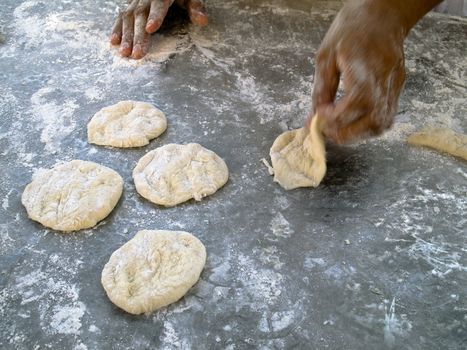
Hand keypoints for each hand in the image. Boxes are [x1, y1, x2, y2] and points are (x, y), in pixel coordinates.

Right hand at [110, 0, 207, 58]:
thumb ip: (196, 7)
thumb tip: (202, 21)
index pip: (159, 4)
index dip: (155, 16)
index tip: (150, 29)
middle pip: (140, 15)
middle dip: (138, 36)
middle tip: (137, 54)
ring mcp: (137, 1)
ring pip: (129, 17)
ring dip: (126, 36)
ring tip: (125, 54)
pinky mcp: (131, 6)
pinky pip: (122, 17)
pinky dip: (117, 29)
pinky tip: (114, 42)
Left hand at [310, 0, 440, 143]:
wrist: (383, 14)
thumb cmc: (351, 30)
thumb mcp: (326, 56)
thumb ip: (320, 90)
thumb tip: (312, 118)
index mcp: (365, 70)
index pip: (354, 106)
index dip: (334, 118)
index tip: (320, 116)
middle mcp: (384, 82)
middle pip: (371, 122)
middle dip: (346, 134)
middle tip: (327, 130)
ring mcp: (394, 87)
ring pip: (381, 125)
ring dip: (358, 135)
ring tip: (339, 129)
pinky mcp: (398, 89)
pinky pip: (386, 117)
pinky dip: (368, 127)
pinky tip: (354, 122)